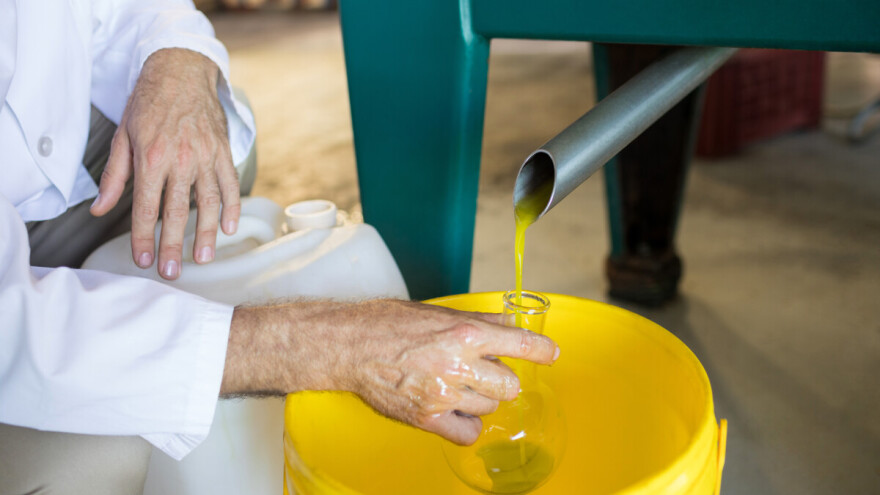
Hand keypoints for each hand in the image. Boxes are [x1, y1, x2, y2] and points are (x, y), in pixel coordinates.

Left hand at [90, 48, 239, 279]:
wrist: (181, 72)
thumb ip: (114, 177)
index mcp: (151, 157)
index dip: (143, 238)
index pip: (145, 208)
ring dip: (207, 235)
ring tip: (202, 258)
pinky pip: (231, 186)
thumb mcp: (123, 137)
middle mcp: (180, 159)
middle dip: (174, 246)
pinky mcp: (223, 152)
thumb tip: (99, 209)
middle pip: (177, 212)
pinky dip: (232, 209)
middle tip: (172, 272)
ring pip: (209, 203)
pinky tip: (229, 230)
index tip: (144, 260)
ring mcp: (205, 156)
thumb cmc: (149, 104)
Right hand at [222, 300, 559, 445]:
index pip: (521, 345)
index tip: (550, 355)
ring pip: (490, 407)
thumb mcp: (437, 311)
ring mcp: (443, 394)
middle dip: (502, 379)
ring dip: (482, 398)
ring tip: (458, 385)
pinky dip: (467, 423)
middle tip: (483, 371)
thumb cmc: (388, 323)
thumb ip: (479, 320)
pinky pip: (467, 432)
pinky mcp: (427, 418)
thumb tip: (511, 324)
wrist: (349, 346)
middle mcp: (459, 364)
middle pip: (509, 385)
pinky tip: (456, 410)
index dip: (542, 351)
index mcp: (465, 332)